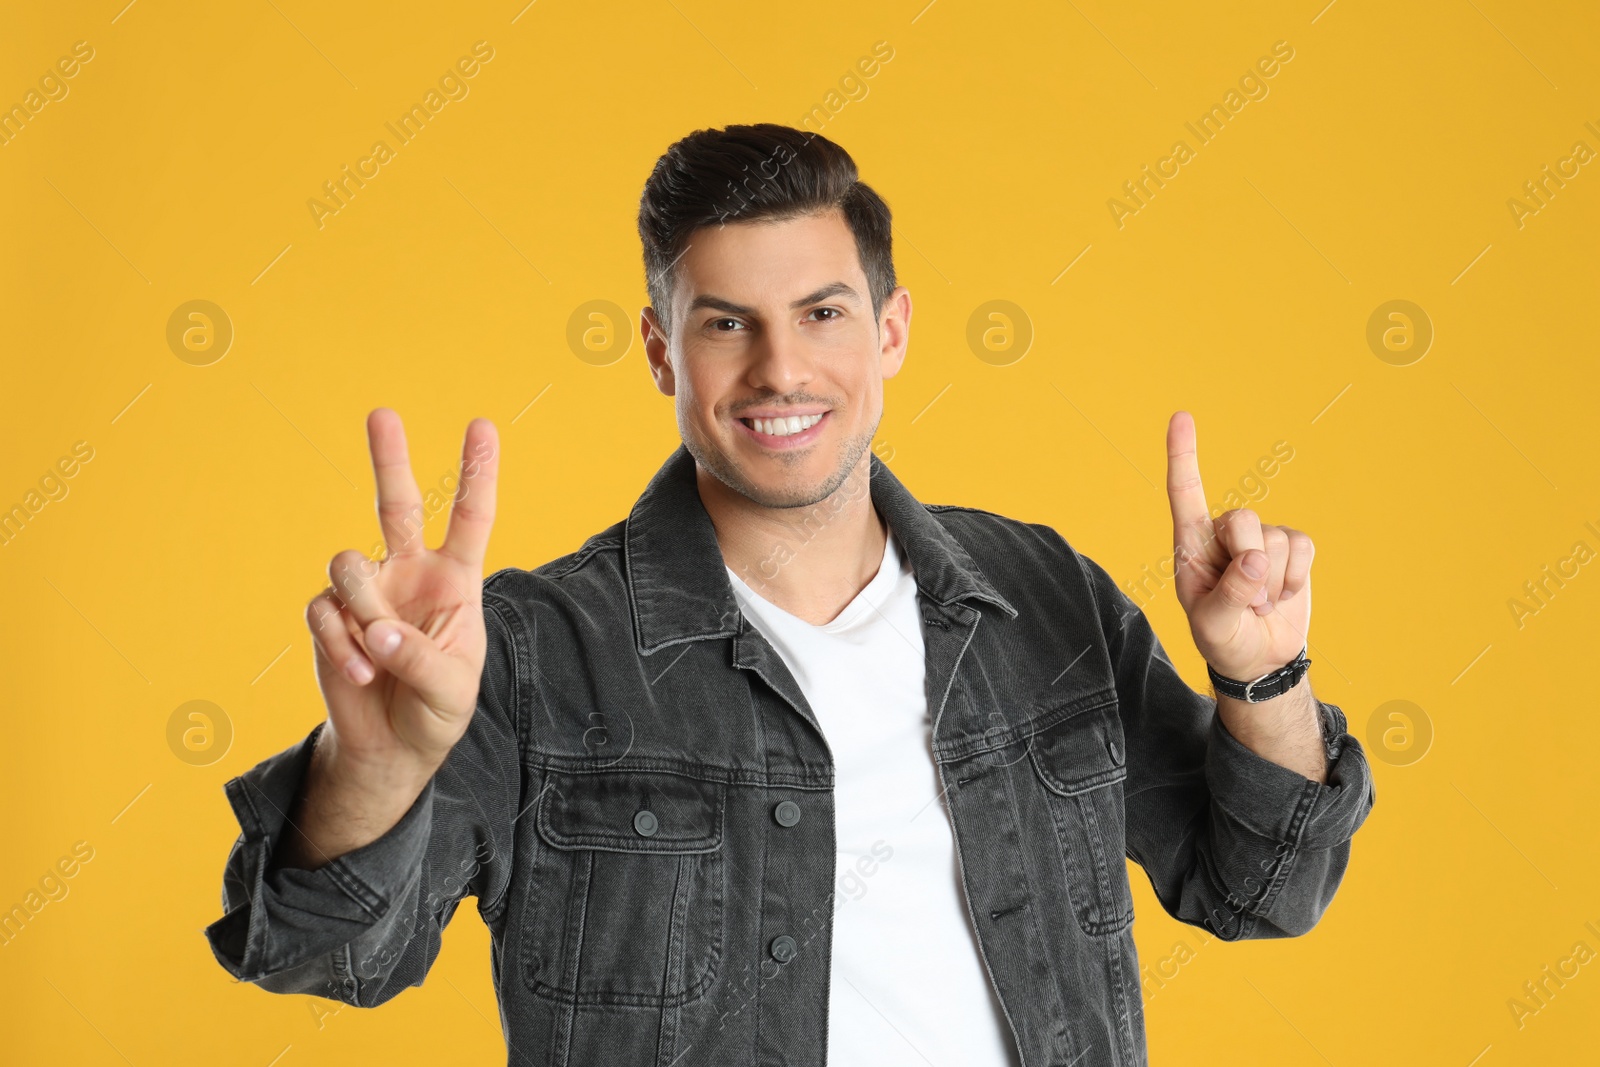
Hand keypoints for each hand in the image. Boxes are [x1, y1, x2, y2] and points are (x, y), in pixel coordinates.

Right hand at [305, 408, 499, 783]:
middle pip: (395, 504)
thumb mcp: (450, 689)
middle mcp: (409, 573)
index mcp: (455, 580)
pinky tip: (361, 671)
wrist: (393, 747)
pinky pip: (325, 610)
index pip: (470, 517)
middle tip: (382, 413)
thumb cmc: (435, 709)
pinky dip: (342, 643)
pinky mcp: (329, 616)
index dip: (476, 472)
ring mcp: (367, 591)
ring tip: (379, 656)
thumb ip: (420, 658)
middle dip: (388, 458)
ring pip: (350, 562)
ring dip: (364, 610)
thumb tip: (379, 630)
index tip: (482, 426)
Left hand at [1165, 411, 1311, 681]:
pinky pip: (1303, 548)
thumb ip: (1230, 594)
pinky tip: (1280, 595)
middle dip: (1250, 565)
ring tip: (1258, 603)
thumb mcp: (1213, 625)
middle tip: (1244, 601)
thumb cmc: (1223, 639)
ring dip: (1272, 583)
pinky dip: (1294, 579)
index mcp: (1192, 545)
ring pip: (1276, 539)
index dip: (1183, 454)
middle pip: (1244, 519)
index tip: (1181, 416)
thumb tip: (1255, 559)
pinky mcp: (1291, 548)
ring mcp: (1260, 538)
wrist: (1259, 658)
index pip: (1185, 493)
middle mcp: (1224, 533)